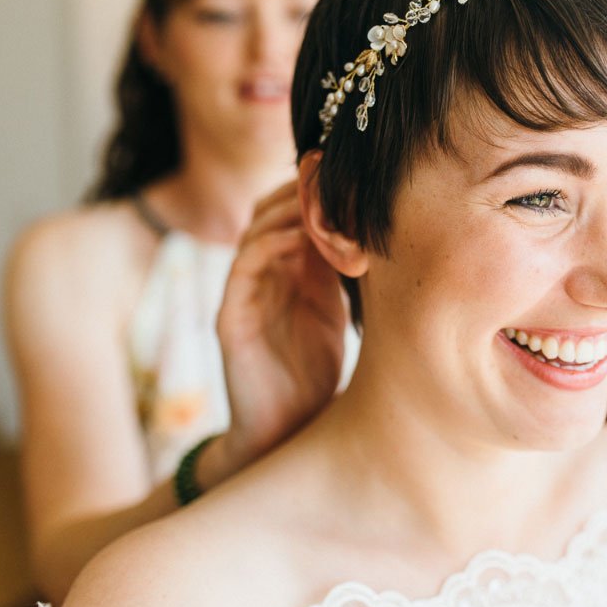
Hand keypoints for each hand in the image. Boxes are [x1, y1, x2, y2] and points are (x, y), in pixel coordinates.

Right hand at [216, 180, 347, 469]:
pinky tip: (298, 238)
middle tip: (331, 173)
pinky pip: (241, 270)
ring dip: (286, 211)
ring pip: (254, 233)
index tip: (351, 175)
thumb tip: (377, 232)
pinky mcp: (229, 321)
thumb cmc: (314, 375)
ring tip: (319, 197)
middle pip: (270, 212)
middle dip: (301, 191)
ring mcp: (242, 296)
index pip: (293, 214)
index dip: (317, 192)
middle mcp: (261, 277)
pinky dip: (268, 246)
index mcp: (287, 273)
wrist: (285, 432)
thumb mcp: (335, 313)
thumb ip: (342, 274)